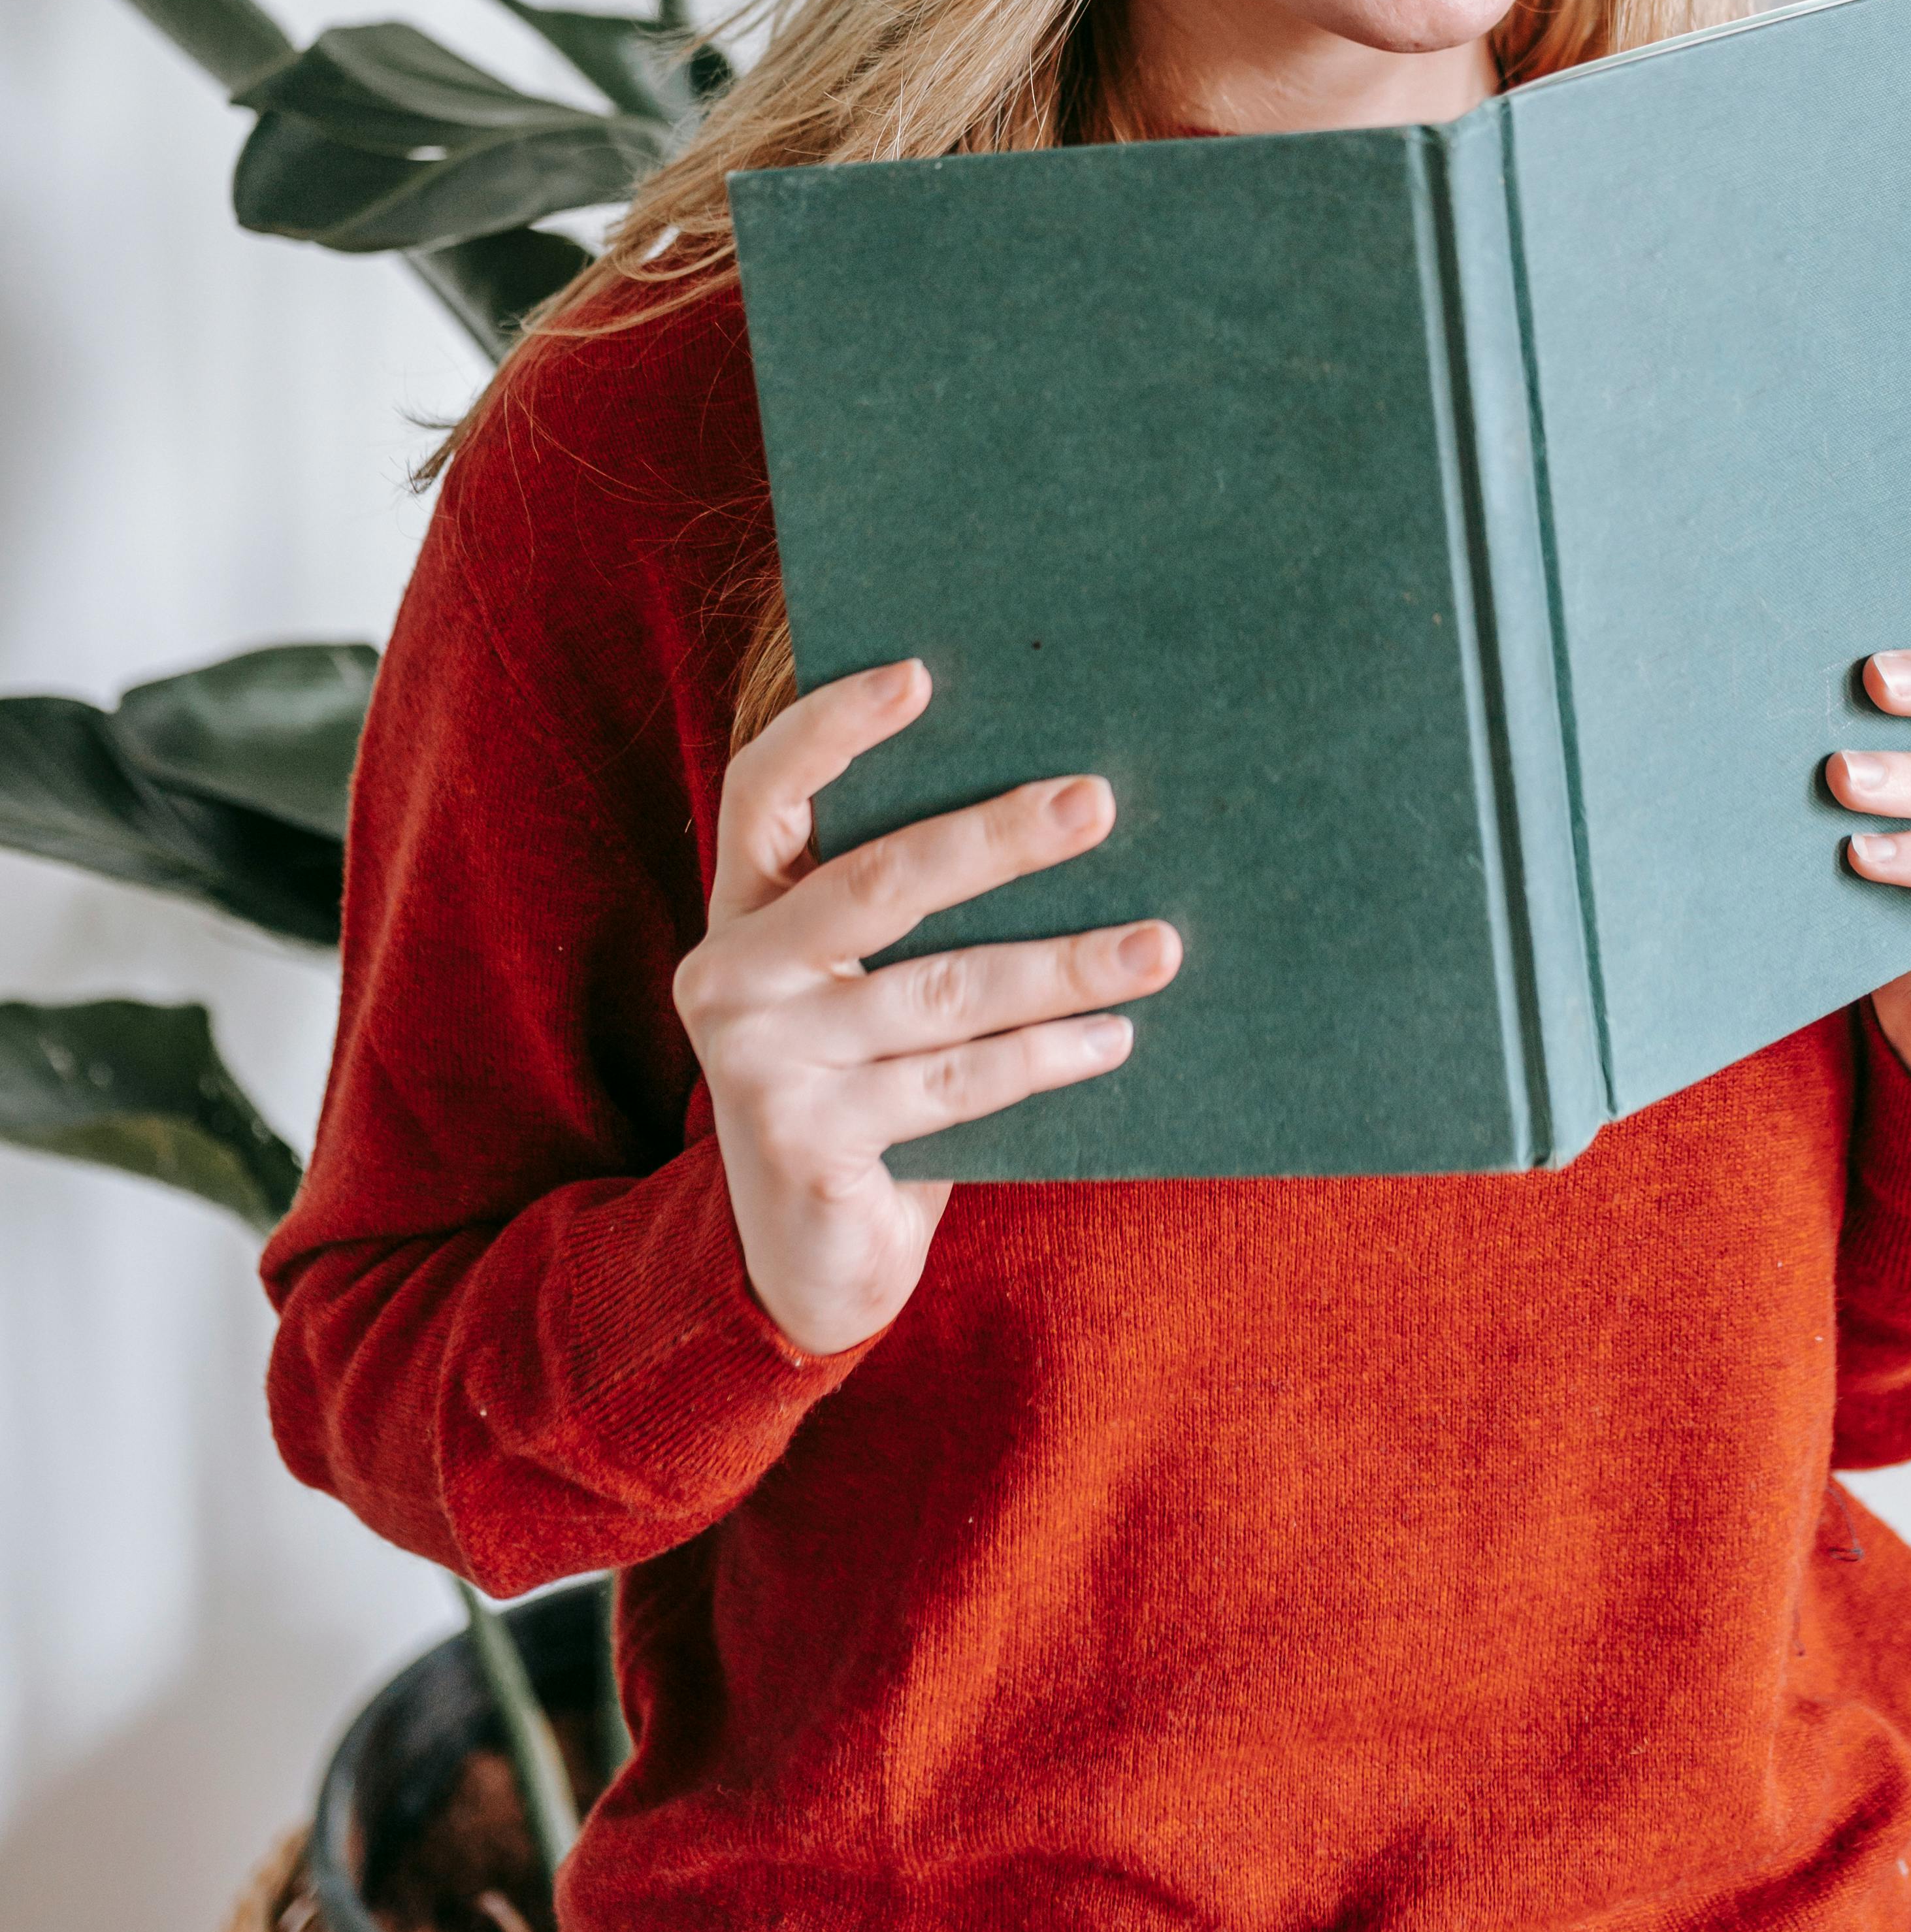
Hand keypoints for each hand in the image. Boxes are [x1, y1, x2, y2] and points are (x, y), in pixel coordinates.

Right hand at [674, 662, 1180, 1353]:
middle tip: (1099, 801)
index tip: (921, 672)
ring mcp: (758, 1062)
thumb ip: (910, 907)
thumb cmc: (867, 1081)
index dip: (832, 725)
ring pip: (942, 992)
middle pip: (878, 880)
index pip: (762, 787)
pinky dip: (1046, 1056)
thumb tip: (1070, 801)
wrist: (811, 1258)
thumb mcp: (865, 983)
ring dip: (1063, 965)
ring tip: (1160, 946)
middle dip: (999, 837)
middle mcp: (729, 973)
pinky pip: (955, 1084)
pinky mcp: (805, 1142)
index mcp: (742, 907)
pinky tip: (1114, 1036)